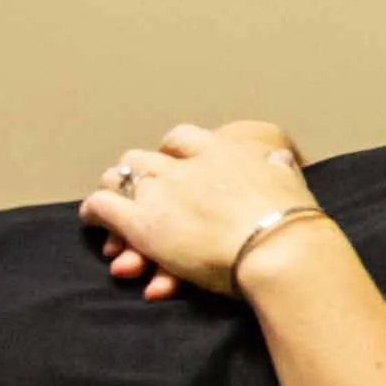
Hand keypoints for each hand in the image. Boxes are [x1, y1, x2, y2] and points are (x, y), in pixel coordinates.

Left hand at [79, 120, 318, 300]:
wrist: (277, 247)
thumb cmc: (291, 218)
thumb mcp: (289, 180)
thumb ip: (278, 167)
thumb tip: (280, 159)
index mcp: (221, 151)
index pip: (183, 138)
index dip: (173, 151)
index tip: (173, 161)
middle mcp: (184, 166)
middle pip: (144, 157)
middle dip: (137, 172)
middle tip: (138, 187)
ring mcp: (159, 192)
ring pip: (118, 177)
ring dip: (114, 189)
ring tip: (109, 203)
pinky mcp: (140, 223)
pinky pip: (102, 207)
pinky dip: (94, 211)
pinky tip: (94, 220)